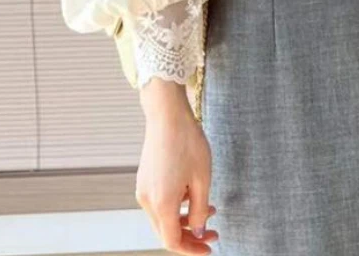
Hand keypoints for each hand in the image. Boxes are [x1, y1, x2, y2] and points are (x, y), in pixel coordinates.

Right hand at [136, 79, 217, 254]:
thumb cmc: (188, 143)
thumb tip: (200, 231)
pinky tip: (193, 193)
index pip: (173, 242)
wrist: (167, 115)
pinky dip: (177, 205)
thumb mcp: (202, 178)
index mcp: (161, 204)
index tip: (210, 248)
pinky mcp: (145, 179)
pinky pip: (160, 202)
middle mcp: (147, 201)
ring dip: (186, 219)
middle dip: (192, 236)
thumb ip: (201, 209)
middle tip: (215, 233)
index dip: (192, 249)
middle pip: (167, 232)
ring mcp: (143, 189)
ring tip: (211, 208)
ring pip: (164, 217)